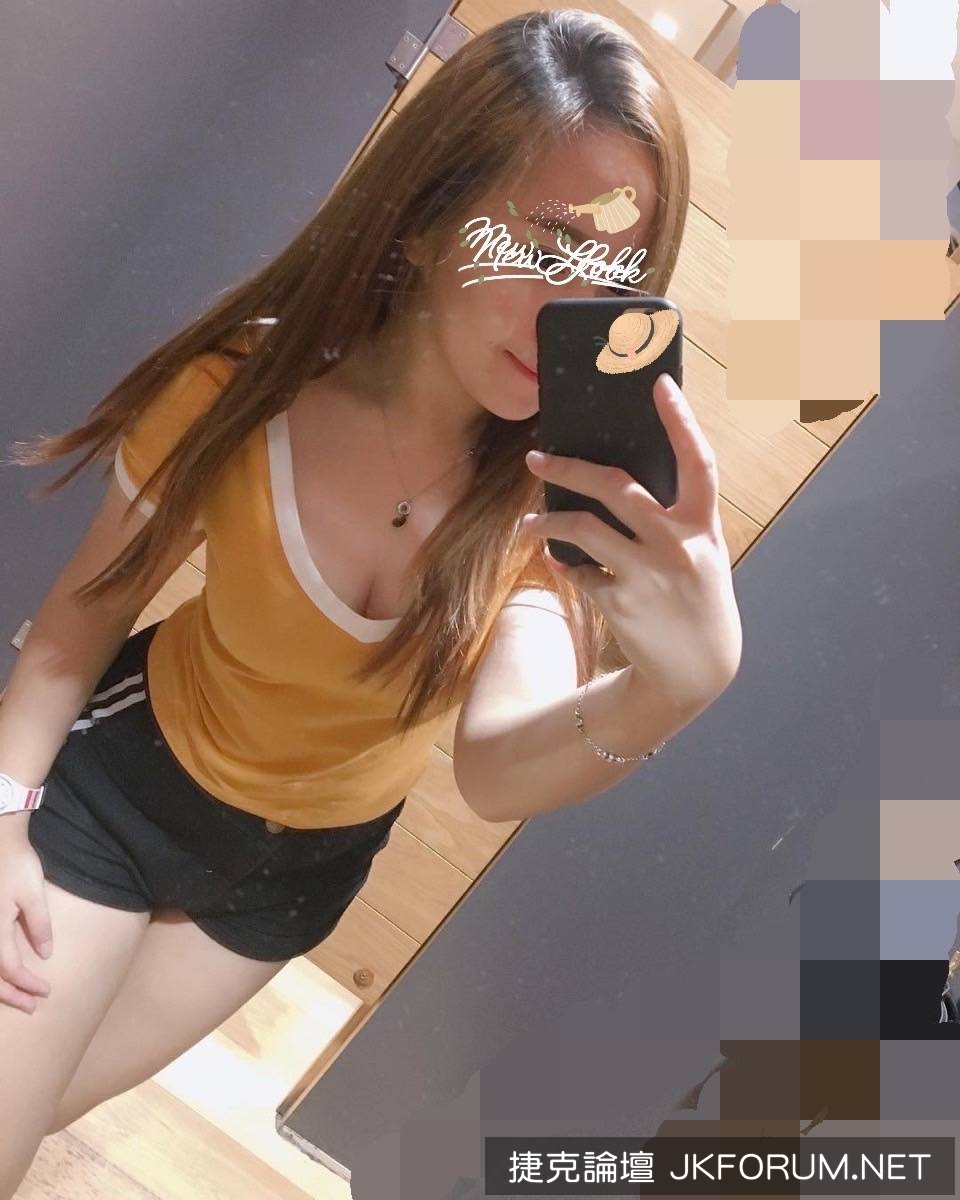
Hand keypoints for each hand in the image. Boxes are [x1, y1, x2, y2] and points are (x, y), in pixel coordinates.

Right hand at [0, 834, 53, 1012]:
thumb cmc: (15, 865)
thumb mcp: (32, 894)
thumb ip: (39, 925)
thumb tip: (45, 954)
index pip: (10, 969)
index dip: (27, 983)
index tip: (45, 992)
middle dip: (11, 994)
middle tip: (32, 1007)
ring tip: (18, 998)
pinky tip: (2, 976)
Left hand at [522, 373, 741, 712]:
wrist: (696, 668)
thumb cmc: (696, 597)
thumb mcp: (701, 552)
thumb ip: (673, 517)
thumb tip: (620, 478)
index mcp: (702, 525)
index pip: (698, 461)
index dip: (681, 420)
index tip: (659, 384)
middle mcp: (676, 544)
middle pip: (615, 487)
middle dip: (569, 466)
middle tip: (536, 455)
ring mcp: (646, 574)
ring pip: (583, 528)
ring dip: (547, 519)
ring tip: (529, 519)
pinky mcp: (620, 602)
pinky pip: (577, 572)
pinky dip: (560, 562)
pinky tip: (553, 558)